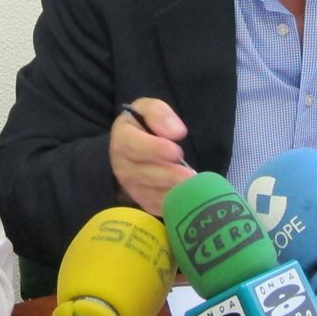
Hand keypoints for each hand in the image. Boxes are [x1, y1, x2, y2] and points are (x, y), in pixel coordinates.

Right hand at [109, 98, 193, 214]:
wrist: (133, 147)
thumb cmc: (143, 125)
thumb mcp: (148, 109)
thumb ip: (159, 115)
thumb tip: (176, 132)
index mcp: (122, 140)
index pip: (134, 146)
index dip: (155, 149)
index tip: (177, 150)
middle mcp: (122, 167)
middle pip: (146, 174)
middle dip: (170, 175)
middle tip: (191, 175)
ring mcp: (132, 187)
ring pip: (153, 193)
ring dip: (174, 191)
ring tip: (194, 186)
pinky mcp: (144, 201)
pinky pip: (159, 206)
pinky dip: (174, 203)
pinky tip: (190, 196)